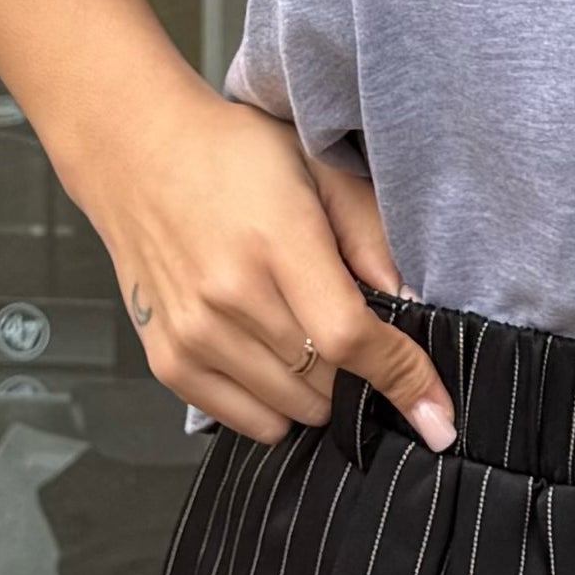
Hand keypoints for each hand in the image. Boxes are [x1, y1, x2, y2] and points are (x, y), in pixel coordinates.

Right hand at [67, 80, 453, 453]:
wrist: (137, 153)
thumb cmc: (232, 154)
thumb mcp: (318, 166)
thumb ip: (371, 235)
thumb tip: (416, 304)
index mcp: (276, 242)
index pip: (349, 338)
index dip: (402, 379)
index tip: (437, 415)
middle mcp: (229, 296)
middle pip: (326, 383)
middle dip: (361, 373)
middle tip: (356, 332)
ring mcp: (193, 335)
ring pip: (291, 411)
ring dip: (320, 391)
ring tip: (308, 334)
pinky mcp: (168, 360)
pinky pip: (246, 421)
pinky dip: (275, 405)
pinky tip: (275, 358)